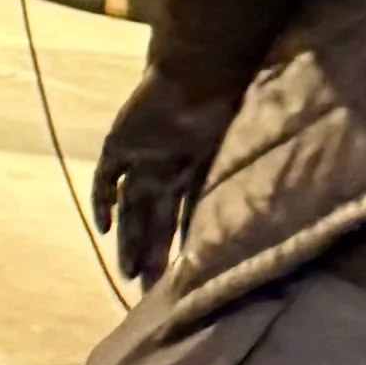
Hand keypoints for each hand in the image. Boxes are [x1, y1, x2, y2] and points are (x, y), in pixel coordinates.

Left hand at [93, 75, 227, 286]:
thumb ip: (241, 192)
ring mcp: (142, 158)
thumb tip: (262, 237)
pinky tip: (104, 229)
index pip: (184, 223)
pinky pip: (106, 179)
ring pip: (131, 208)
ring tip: (129, 274)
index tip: (182, 286)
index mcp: (194, 173)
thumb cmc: (224, 106)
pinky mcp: (119, 145)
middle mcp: (166, 171)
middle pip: (155, 223)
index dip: (182, 253)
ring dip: (128, 240)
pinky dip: (103, 202)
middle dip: (152, 257)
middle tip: (148, 296)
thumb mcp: (233, 154)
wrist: (197, 68)